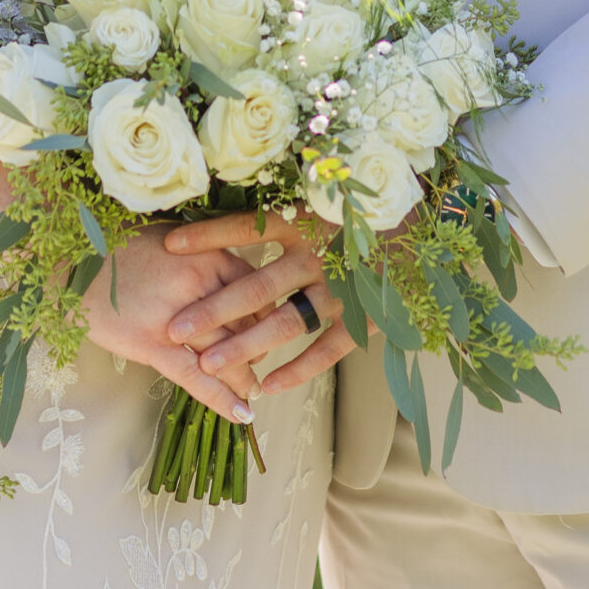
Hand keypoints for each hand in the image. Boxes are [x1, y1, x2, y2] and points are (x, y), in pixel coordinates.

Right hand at [82, 226, 261, 424]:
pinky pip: (195, 378)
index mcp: (208, 254)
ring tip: (254, 392)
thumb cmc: (120, 244)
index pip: (254, 291)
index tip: (265, 327)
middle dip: (258, 347)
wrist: (74, 263)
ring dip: (245, 377)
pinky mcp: (153, 346)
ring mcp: (177, 318)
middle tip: (260, 362)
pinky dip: (222, 398)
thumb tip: (230, 276)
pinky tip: (241, 415)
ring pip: (226, 354)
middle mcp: (200, 285)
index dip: (264, 314)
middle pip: (246, 324)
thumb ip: (204, 253)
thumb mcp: (172, 236)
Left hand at [163, 208, 354, 393]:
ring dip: (245, 345)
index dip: (209, 235)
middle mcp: (319, 256)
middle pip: (258, 286)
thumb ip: (281, 208)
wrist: (419, 238)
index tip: (169, 244)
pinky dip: (298, 369)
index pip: (248, 228)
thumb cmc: (360, 217)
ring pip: (286, 322)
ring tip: (208, 365)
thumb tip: (225, 208)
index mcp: (306, 223)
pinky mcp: (363, 318)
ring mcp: (341, 290)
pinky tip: (267, 386)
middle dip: (214, 309)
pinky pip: (326, 350)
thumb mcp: (322, 202)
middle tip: (175, 329)